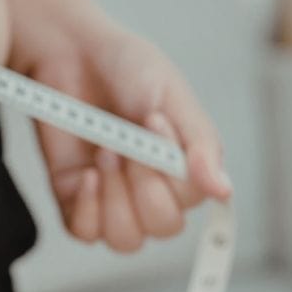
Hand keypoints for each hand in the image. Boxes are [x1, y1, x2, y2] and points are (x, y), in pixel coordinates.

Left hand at [21, 26, 232, 251]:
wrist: (69, 52)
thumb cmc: (125, 67)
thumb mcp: (171, 96)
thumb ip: (199, 146)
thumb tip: (222, 192)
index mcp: (183, 165)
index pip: (193, 200)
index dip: (173, 170)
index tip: (154, 122)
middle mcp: (151, 187)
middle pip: (163, 227)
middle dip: (143, 185)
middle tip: (123, 142)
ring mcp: (111, 196)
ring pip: (126, 240)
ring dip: (115, 199)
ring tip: (104, 153)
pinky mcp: (73, 198)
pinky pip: (84, 233)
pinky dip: (87, 210)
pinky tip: (86, 175)